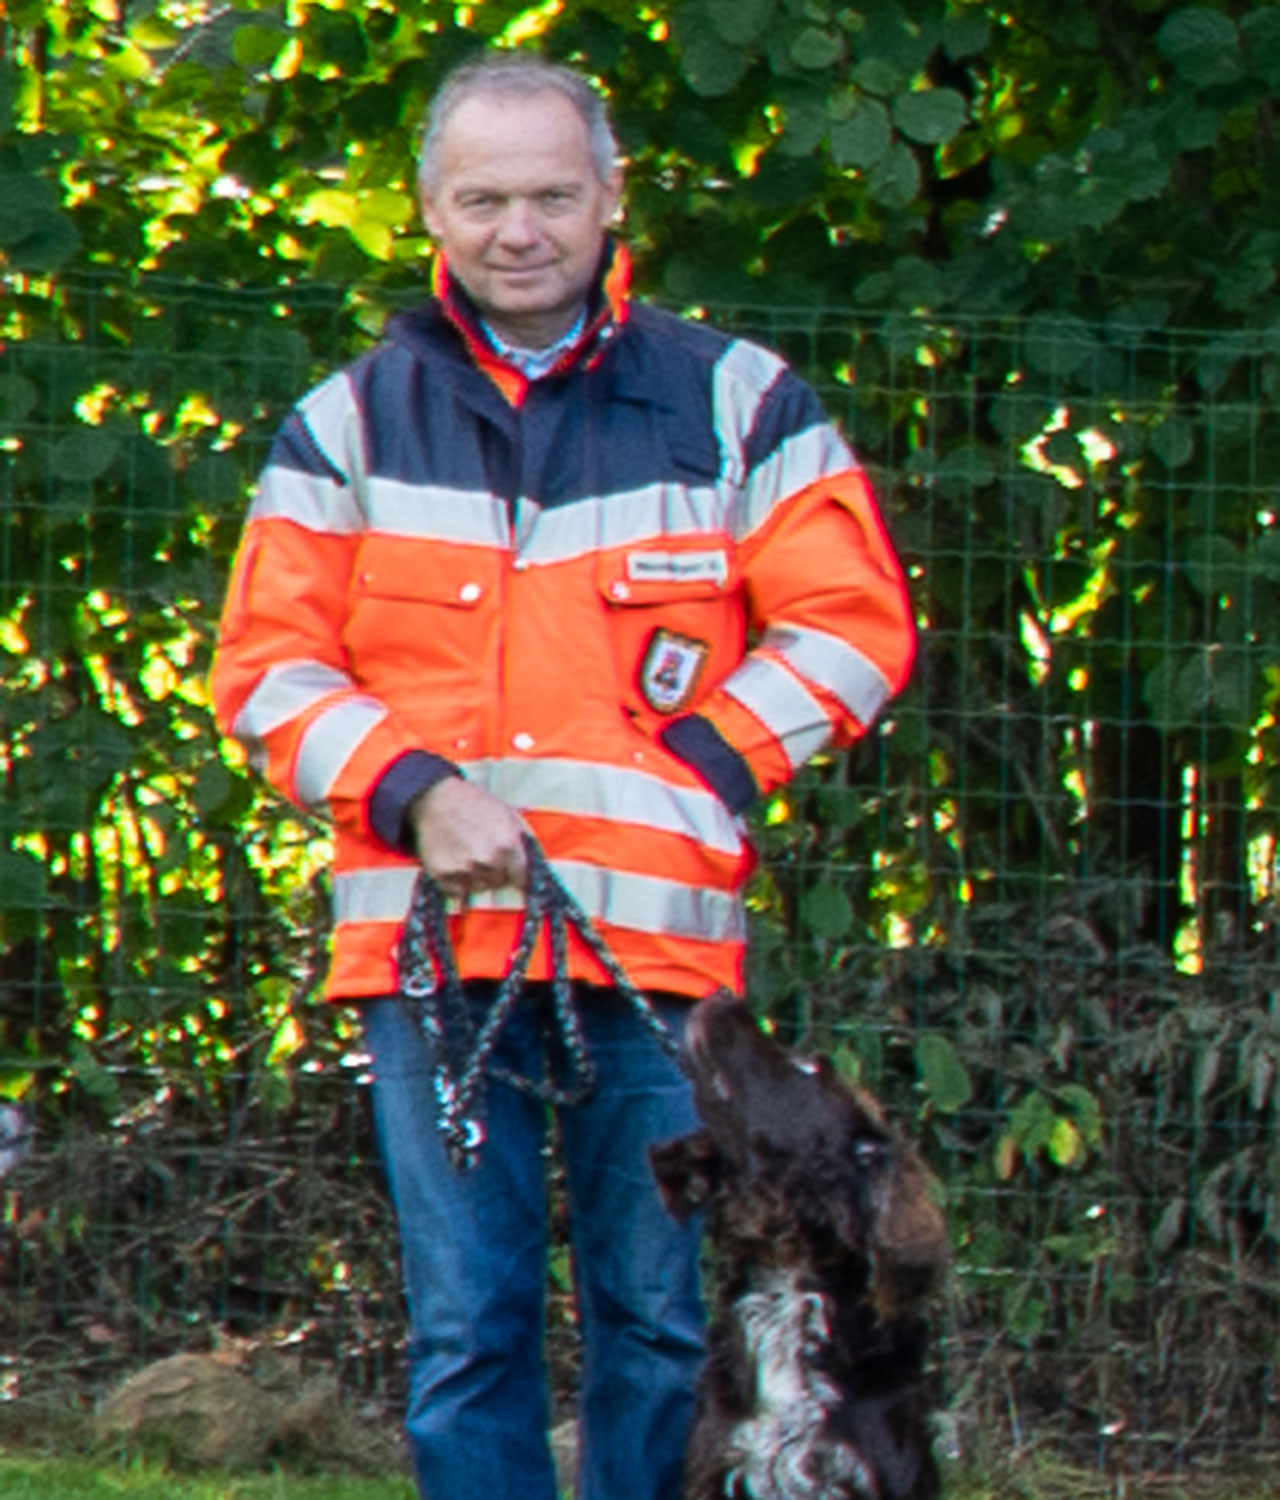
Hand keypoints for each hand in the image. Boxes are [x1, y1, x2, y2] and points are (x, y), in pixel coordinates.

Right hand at [409, 777, 527, 897]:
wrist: (436, 799)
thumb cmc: (472, 802)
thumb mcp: (507, 813)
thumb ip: (521, 840)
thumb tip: (532, 863)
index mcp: (507, 844)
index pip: (521, 877)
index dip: (520, 878)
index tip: (517, 879)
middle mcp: (487, 859)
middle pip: (499, 883)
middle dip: (497, 873)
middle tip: (486, 856)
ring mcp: (464, 868)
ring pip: (479, 887)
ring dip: (477, 877)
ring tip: (469, 856)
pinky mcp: (443, 874)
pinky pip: (457, 891)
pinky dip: (457, 882)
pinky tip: (456, 863)